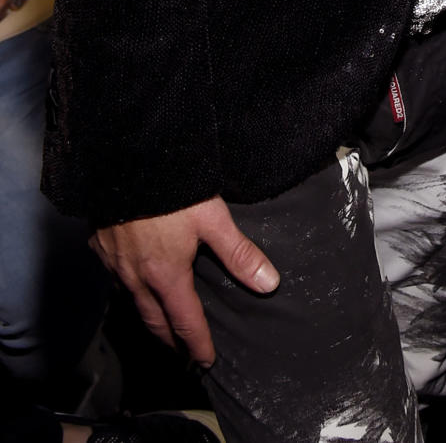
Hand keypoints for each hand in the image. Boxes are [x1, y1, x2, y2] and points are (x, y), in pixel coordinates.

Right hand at [92, 196, 279, 366]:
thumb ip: (239, 252)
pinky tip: (134, 283)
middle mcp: (136, 278)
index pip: (185, 322)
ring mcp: (114, 264)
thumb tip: (269, 283)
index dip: (197, 345)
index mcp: (166, 275)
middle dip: (171, 340)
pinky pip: (115, 279)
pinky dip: (128, 290)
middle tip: (183, 352)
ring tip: (162, 323)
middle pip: (155, 321)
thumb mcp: (212, 218)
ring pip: (132, 303)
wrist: (124, 161)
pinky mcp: (100, 246)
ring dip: (149, 318)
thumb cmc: (171, 189)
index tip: (206, 360)